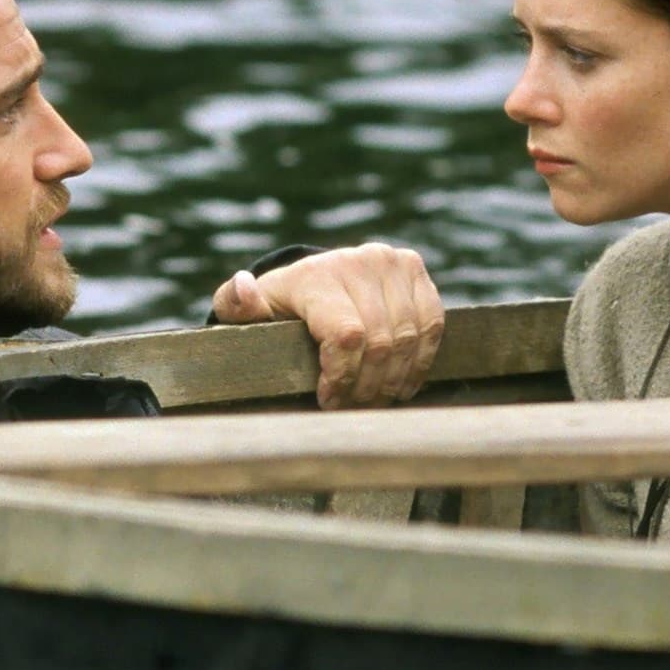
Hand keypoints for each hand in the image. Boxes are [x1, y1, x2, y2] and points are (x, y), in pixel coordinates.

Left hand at [210, 243, 444, 409]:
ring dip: (393, 380)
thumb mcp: (251, 311)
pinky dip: (418, 361)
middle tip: (352, 408)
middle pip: (380, 343)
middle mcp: (358, 261)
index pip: (347, 336)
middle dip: (366, 387)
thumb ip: (238, 305)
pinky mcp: (416, 270)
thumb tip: (242, 289)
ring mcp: (391, 262)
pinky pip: (431, 325)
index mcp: (316, 275)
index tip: (328, 399)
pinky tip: (400, 383)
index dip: (343, 377)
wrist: (318, 279)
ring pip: (408, 339)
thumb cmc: (282, 307)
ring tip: (373, 400)